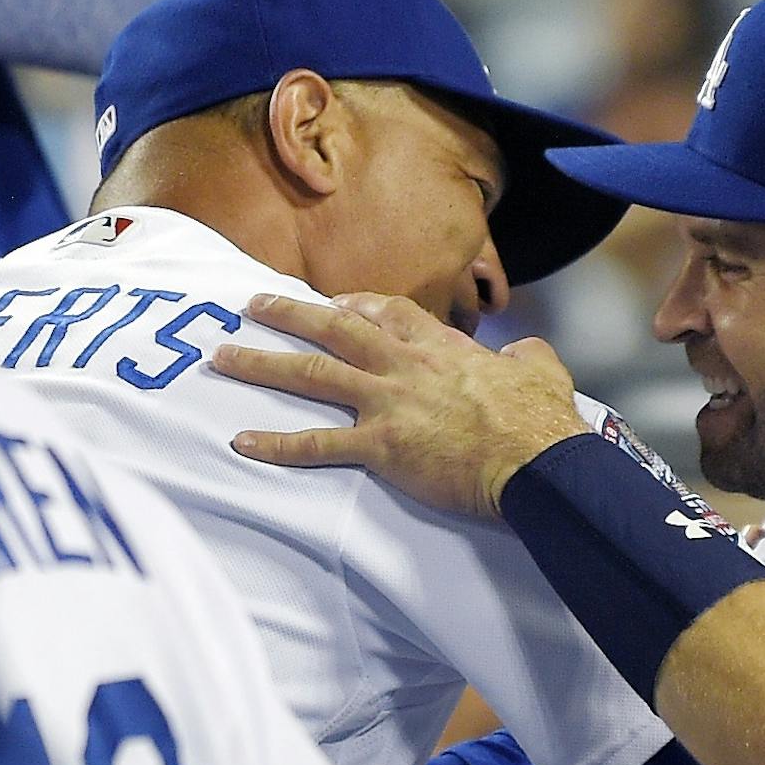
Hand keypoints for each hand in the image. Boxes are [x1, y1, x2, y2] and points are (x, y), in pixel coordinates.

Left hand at [211, 292, 590, 517]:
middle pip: (335, 329)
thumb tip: (526, 352)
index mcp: (441, 348)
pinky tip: (241, 443)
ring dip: (262, 364)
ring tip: (222, 358)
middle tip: (251, 304)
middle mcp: (404, 366)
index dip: (356, 306)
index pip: (388, 313)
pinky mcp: (380, 447)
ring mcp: (388, 403)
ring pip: (312, 374)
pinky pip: (317, 445)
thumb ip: (527, 355)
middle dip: (288, 314)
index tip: (334, 305)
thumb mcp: (542, 370)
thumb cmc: (540, 420)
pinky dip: (276, 445)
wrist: (535, 460)